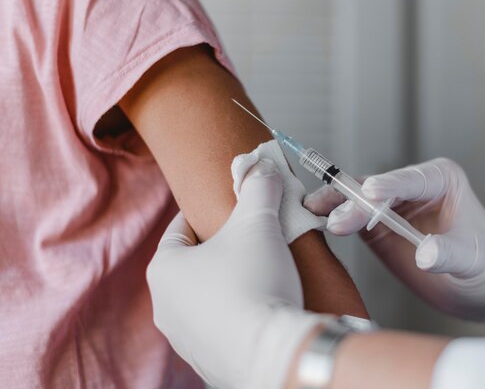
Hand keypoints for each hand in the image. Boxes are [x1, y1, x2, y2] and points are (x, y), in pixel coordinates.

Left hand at [147, 159, 323, 388]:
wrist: (272, 352)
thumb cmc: (254, 285)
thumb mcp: (257, 223)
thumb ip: (258, 189)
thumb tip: (262, 168)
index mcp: (164, 270)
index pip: (181, 228)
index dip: (207, 212)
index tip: (227, 207)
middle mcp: (166, 307)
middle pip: (194, 265)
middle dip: (221, 249)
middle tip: (250, 238)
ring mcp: (185, 339)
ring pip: (206, 298)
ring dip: (229, 284)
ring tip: (261, 274)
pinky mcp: (209, 363)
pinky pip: (221, 328)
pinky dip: (238, 315)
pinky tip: (262, 308)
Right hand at [305, 158, 484, 326]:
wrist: (481, 288)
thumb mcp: (472, 260)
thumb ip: (448, 254)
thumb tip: (425, 254)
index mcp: (441, 180)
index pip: (409, 180)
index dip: (389, 186)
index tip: (370, 192)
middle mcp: (412, 187)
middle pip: (376, 187)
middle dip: (354, 200)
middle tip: (337, 217)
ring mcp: (391, 206)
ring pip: (356, 198)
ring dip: (336, 204)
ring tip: (314, 210)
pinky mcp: (376, 225)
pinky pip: (351, 217)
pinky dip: (333, 217)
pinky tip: (313, 219)